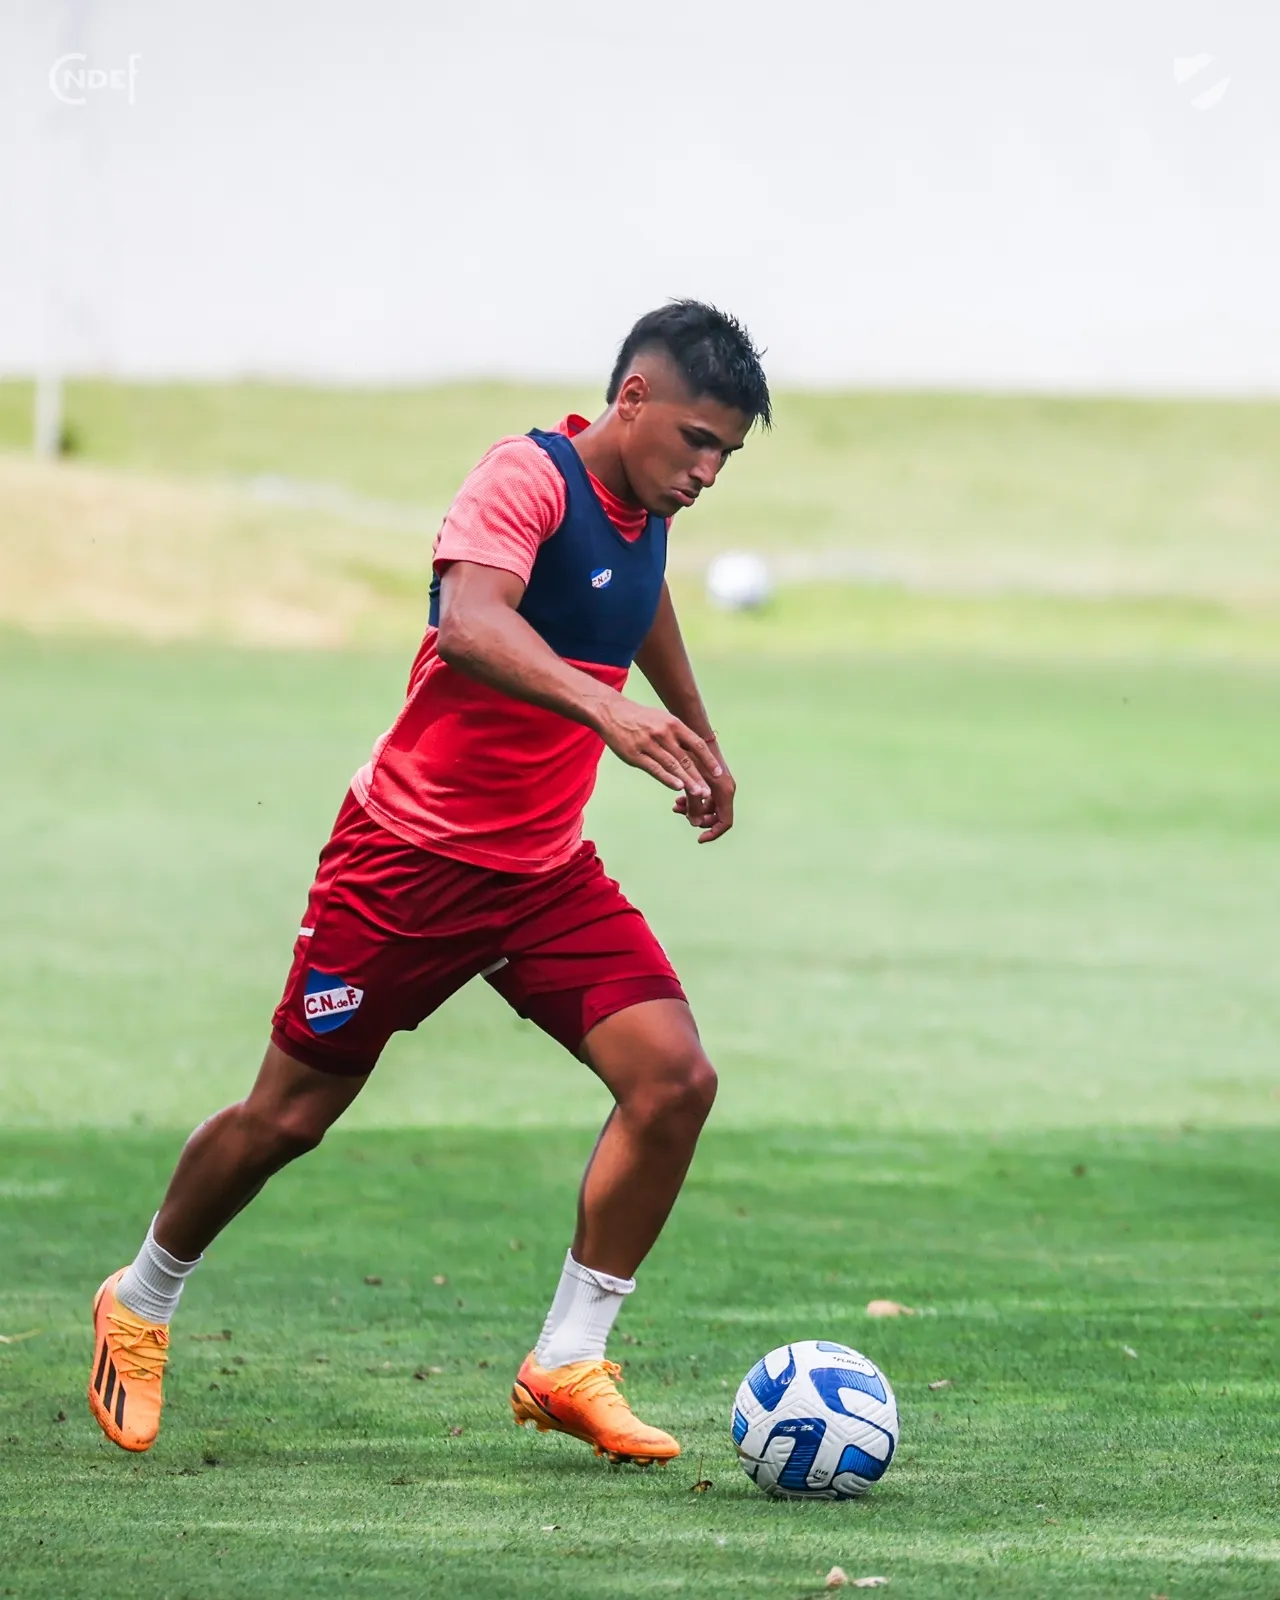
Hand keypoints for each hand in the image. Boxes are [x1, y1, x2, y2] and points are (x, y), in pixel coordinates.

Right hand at [594, 697, 721, 801]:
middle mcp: (663, 733)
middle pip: (686, 758)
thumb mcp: (662, 718)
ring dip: (687, 781)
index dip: (709, 760)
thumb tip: (696, 750)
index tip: (719, 773)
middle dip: (699, 777)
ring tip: (698, 793)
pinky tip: (677, 786)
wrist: (611, 711)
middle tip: (709, 791)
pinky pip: (654, 768)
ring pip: (672, 765)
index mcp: (673, 724)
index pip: (697, 744)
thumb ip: (678, 734)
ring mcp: (648, 743)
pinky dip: (667, 778)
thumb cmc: (640, 718)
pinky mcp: (634, 754)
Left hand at [672, 743, 734, 841]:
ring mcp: (719, 784)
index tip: (698, 838)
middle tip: (679, 812)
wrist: (693, 733)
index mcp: (725, 791)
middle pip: (716, 816)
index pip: (725, 822)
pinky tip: (678, 797)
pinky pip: (705, 797)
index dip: (713, 833)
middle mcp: (725, 789)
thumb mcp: (691, 783)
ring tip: (675, 805)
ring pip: (708, 806)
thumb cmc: (691, 755)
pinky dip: (693, 800)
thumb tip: (694, 823)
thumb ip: (694, 804)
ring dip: (693, 809)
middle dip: (698, 818)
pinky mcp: (711, 779)